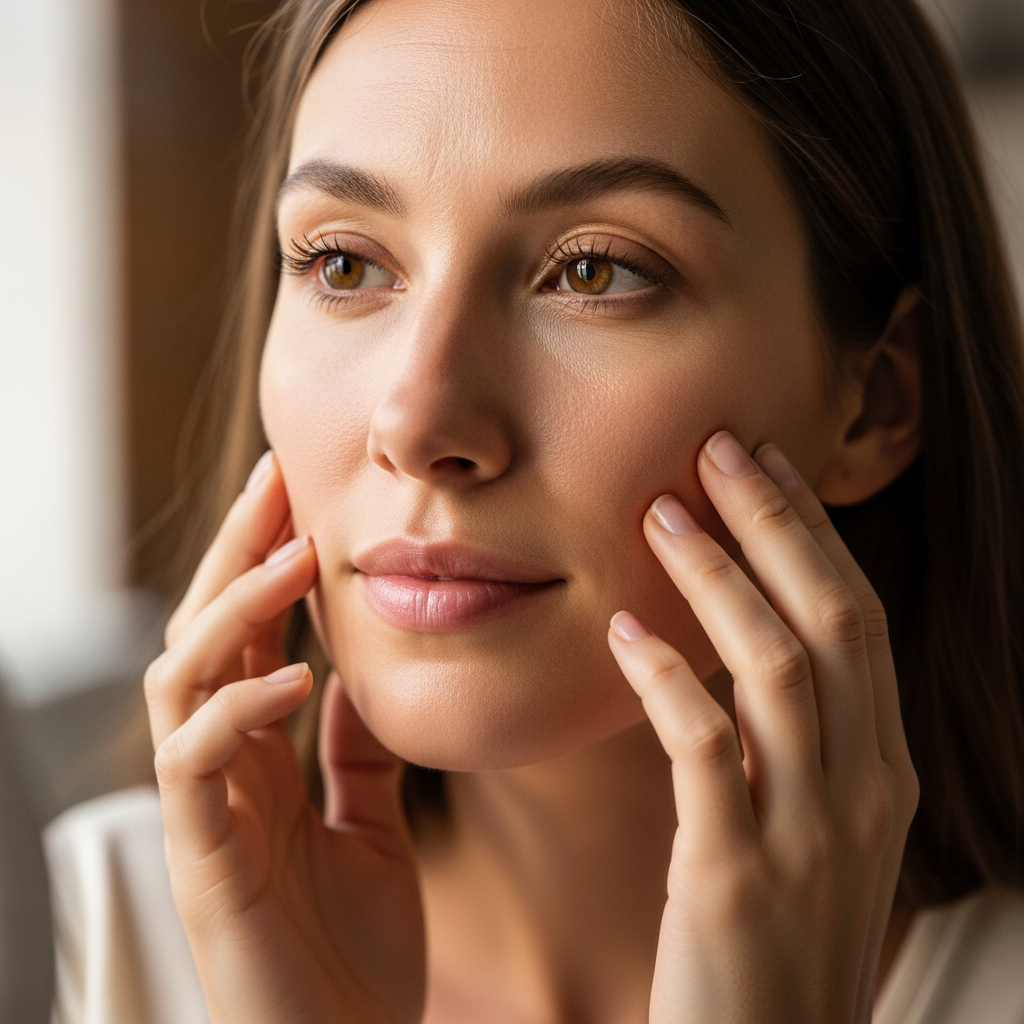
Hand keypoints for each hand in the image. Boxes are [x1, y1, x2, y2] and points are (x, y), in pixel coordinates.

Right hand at [145, 452, 424, 1023]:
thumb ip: (357, 751)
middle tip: (278, 481)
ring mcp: (206, 813)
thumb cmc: (354, 952)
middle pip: (205, 635)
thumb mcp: (369, 824)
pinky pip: (197, 766)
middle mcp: (222, 772)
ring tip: (293, 557)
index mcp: (261, 758)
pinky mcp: (204, 863)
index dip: (265, 562)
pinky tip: (296, 675)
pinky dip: (239, 711)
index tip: (300, 493)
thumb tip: (361, 675)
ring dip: (231, 611)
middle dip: (236, 554)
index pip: (248, 636)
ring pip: (181, 682)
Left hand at [607, 432, 918, 1023]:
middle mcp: (863, 790)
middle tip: (720, 447)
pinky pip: (705, 746)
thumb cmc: (775, 940)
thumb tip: (738, 645)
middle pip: (832, 620)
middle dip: (777, 523)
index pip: (856, 621)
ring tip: (661, 513)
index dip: (812, 536)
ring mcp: (808, 833)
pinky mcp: (733, 875)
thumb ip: (793, 744)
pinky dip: (667, 677)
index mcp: (882, 771)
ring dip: (718, 577)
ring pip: (778, 666)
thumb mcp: (809, 830)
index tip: (765, 468)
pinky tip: (624, 631)